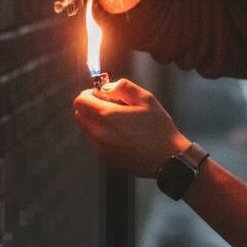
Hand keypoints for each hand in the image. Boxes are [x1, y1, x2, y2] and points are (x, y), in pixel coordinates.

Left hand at [73, 78, 188, 178]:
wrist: (167, 157)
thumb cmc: (158, 128)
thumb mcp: (146, 98)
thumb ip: (123, 87)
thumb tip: (106, 88)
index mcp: (107, 116)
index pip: (80, 101)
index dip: (89, 94)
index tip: (101, 95)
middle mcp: (99, 133)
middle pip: (80, 115)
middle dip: (91, 107)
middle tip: (112, 107)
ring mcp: (101, 148)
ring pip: (86, 129)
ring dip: (95, 122)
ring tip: (119, 122)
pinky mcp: (105, 159)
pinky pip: (94, 142)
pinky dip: (101, 135)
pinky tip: (121, 135)